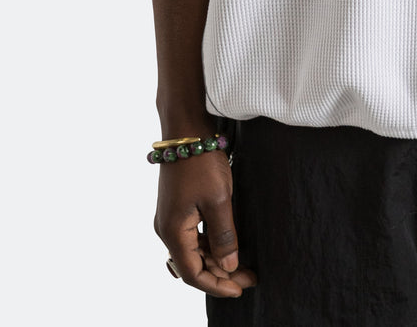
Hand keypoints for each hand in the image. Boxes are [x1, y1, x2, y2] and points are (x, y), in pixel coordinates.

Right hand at [154, 152, 257, 297]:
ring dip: (216, 260)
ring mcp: (171, 218)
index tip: (241, 289)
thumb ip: (224, 236)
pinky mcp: (178, 207)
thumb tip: (229, 267)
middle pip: (193, 264)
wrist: (187, 128)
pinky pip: (193, 236)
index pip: (193, 273)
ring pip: (194, 251)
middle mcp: (167, 229)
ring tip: (243, 264)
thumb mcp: (218, 200)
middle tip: (249, 276)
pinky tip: (229, 245)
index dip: (217, 285)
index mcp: (173, 232)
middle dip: (221, 274)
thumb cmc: (201, 162)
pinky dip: (210, 245)